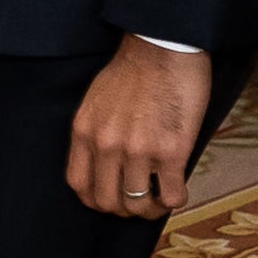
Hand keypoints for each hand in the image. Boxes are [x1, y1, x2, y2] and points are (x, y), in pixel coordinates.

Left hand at [66, 35, 211, 217]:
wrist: (162, 48)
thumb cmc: (133, 72)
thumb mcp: (96, 101)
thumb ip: (96, 133)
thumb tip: (105, 165)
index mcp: (84, 130)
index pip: (78, 184)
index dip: (95, 199)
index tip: (110, 198)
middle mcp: (106, 144)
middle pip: (107, 201)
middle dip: (124, 209)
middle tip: (139, 201)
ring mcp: (138, 150)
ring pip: (138, 206)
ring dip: (151, 208)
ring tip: (160, 197)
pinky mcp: (170, 152)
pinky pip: (171, 197)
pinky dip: (175, 199)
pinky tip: (178, 187)